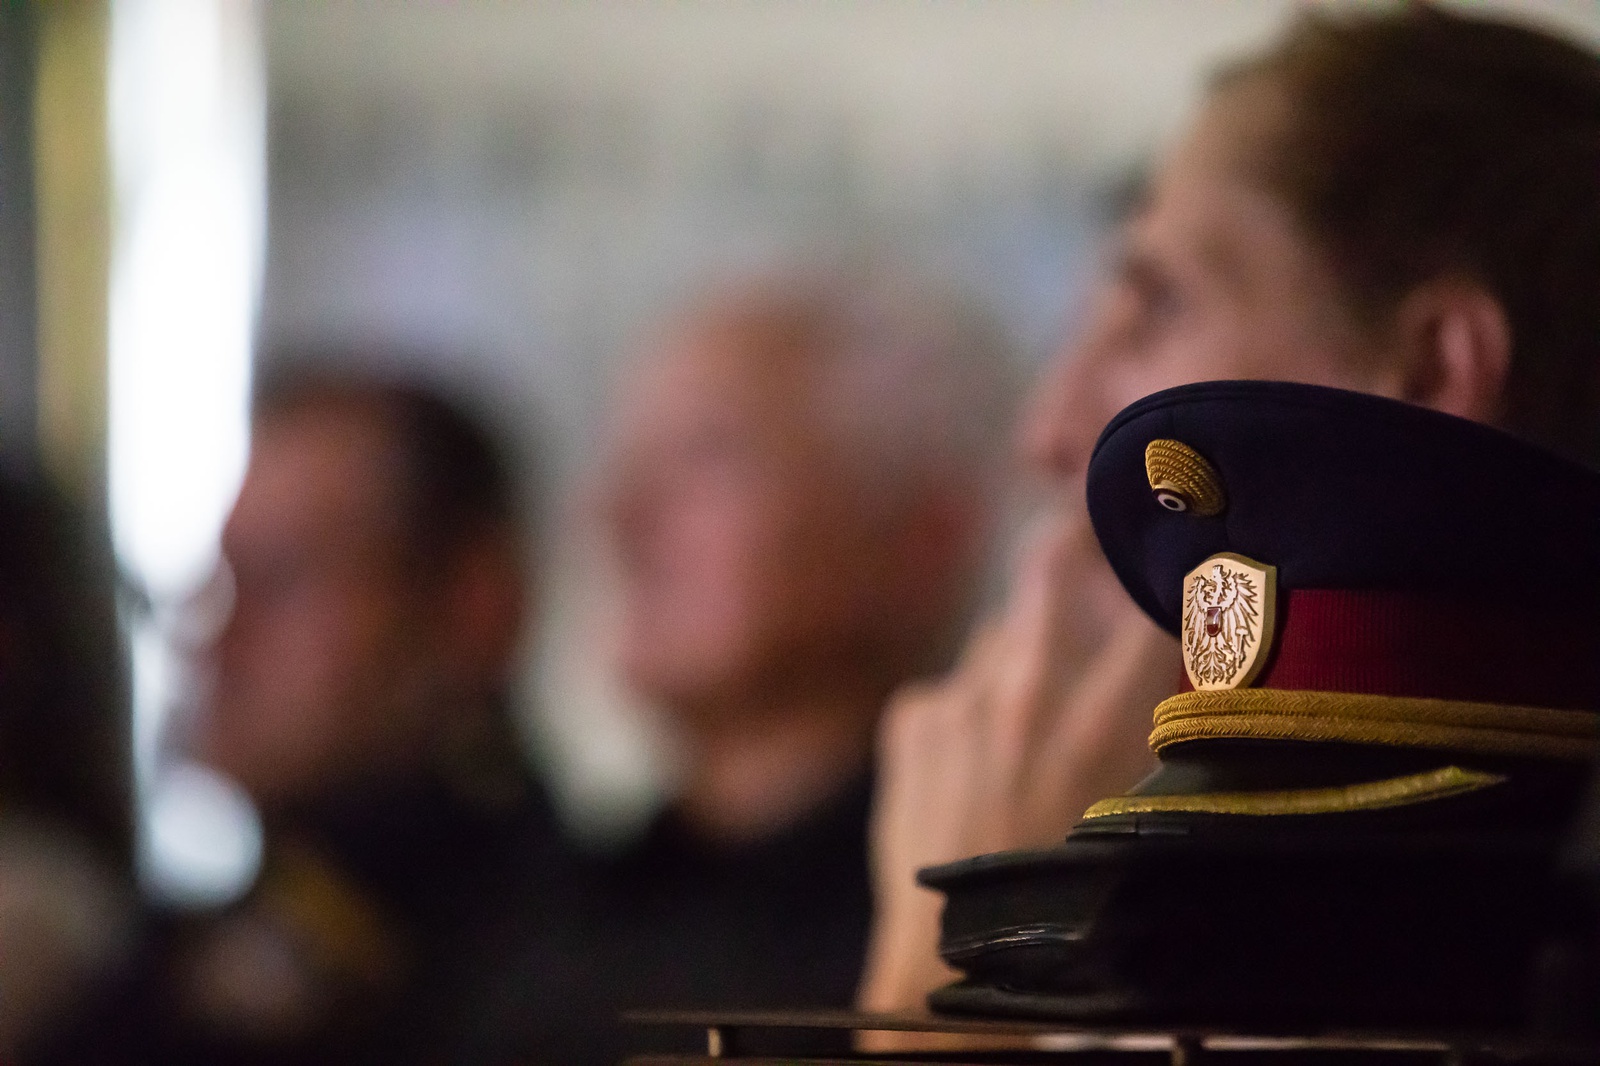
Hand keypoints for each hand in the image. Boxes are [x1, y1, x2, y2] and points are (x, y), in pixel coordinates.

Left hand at [856, 506, 1178, 1031]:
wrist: (948, 951)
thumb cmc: (1060, 891)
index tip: (1160, 551)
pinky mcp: (910, 715)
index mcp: (1097, 717)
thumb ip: (1139, 724)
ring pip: (1000, 639)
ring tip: (1022, 727)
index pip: (1144, 602)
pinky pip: (952, 689)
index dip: (1154, 566)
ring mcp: (957, 694)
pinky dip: (965, 713)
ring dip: (1016, 660)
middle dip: (1069, 539)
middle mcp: (1024, 686)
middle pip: (1050, 562)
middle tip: (1079, 534)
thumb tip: (1156, 653)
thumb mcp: (1129, 808)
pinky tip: (969, 768)